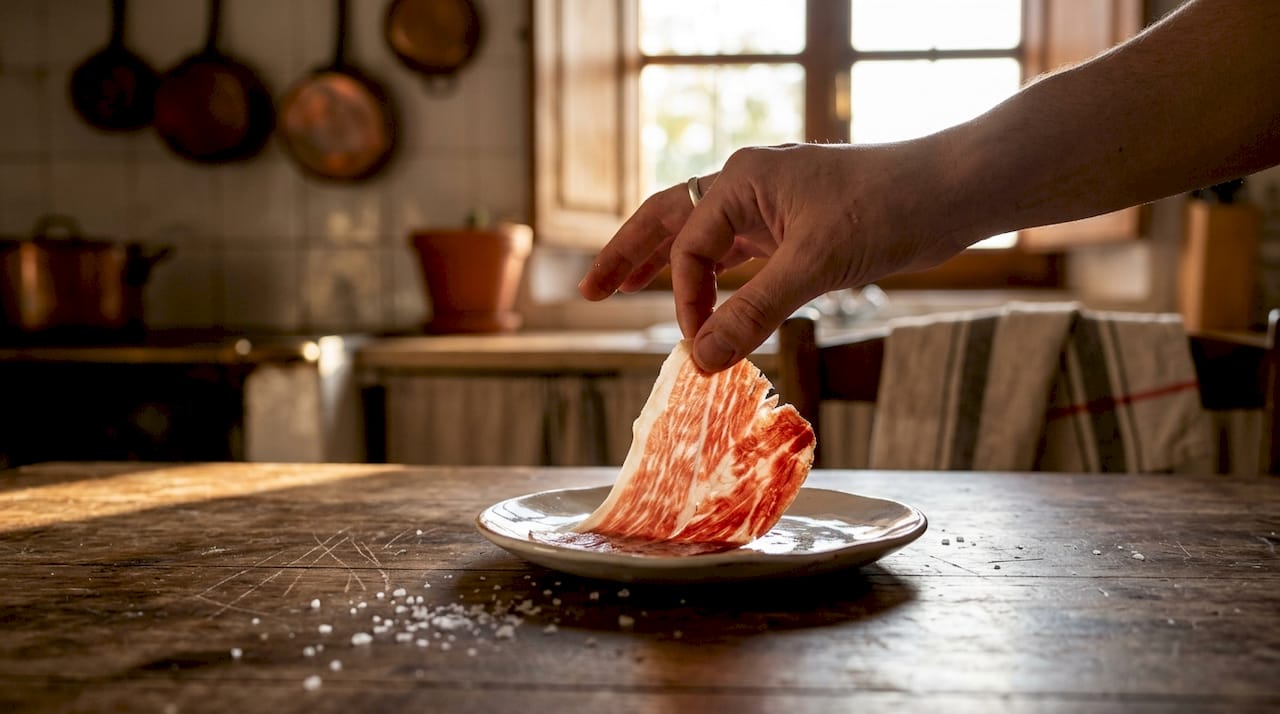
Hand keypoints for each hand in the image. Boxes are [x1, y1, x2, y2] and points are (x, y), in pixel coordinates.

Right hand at [579, 142, 975, 370]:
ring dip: (663, 260)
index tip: (700, 345)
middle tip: (588, 290)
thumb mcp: (814, 265)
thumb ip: (754, 312)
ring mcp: (771, 201)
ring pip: (700, 231)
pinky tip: (701, 290)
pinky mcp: (795, 221)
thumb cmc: (887, 211)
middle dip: (628, 254)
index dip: (686, 299)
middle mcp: (748, 183)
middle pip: (668, 217)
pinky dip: (712, 270)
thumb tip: (699, 361)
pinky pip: (736, 246)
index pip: (689, 245)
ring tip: (622, 286)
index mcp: (743, 179)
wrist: (950, 191)